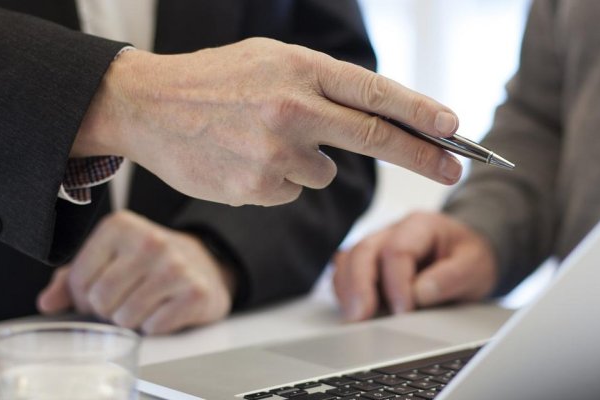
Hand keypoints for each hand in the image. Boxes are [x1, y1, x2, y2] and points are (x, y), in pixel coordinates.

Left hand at [36, 210, 235, 333]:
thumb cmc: (146, 264)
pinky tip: (164, 309)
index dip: (83, 297)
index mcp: (119, 226)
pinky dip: (155, 326)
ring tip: (144, 304)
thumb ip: (71, 279)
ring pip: (126, 318)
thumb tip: (47, 303)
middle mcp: (149, 241)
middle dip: (107, 311)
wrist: (204, 265)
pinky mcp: (196, 293)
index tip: (100, 291)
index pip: (78, 280)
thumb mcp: (107, 260)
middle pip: (101, 301)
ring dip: (130, 321)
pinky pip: (154, 327)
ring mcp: (175, 267)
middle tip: (123, 301)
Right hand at [72, 38, 463, 206]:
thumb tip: (380, 113)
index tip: (454, 128)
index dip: (421, 113)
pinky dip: (277, 180)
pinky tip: (243, 157)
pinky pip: (292, 190)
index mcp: (300, 68)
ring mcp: (275, 151)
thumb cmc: (214, 79)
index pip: (376, 93)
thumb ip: (322, 83)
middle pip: (376, 138)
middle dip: (423, 155)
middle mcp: (293, 108)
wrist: (145, 105)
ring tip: (261, 138)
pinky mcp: (257, 187)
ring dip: (309, 161)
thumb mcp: (270, 59)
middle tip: (455, 167)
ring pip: (325, 171)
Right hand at [332, 211, 496, 320]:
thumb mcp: (475, 265)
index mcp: (421, 225)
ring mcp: (377, 245)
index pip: (397, 250)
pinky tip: (353, 311)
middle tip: (361, 317)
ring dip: (347, 290)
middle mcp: (393, 231)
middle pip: (363, 251)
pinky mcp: (369, 264)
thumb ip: (452, 277)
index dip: (396, 283)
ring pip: (348, 260)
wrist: (467, 255)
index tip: (404, 311)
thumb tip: (420, 293)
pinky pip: (346, 272)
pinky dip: (345, 291)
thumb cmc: (469, 258)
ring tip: (354, 318)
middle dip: (359, 286)